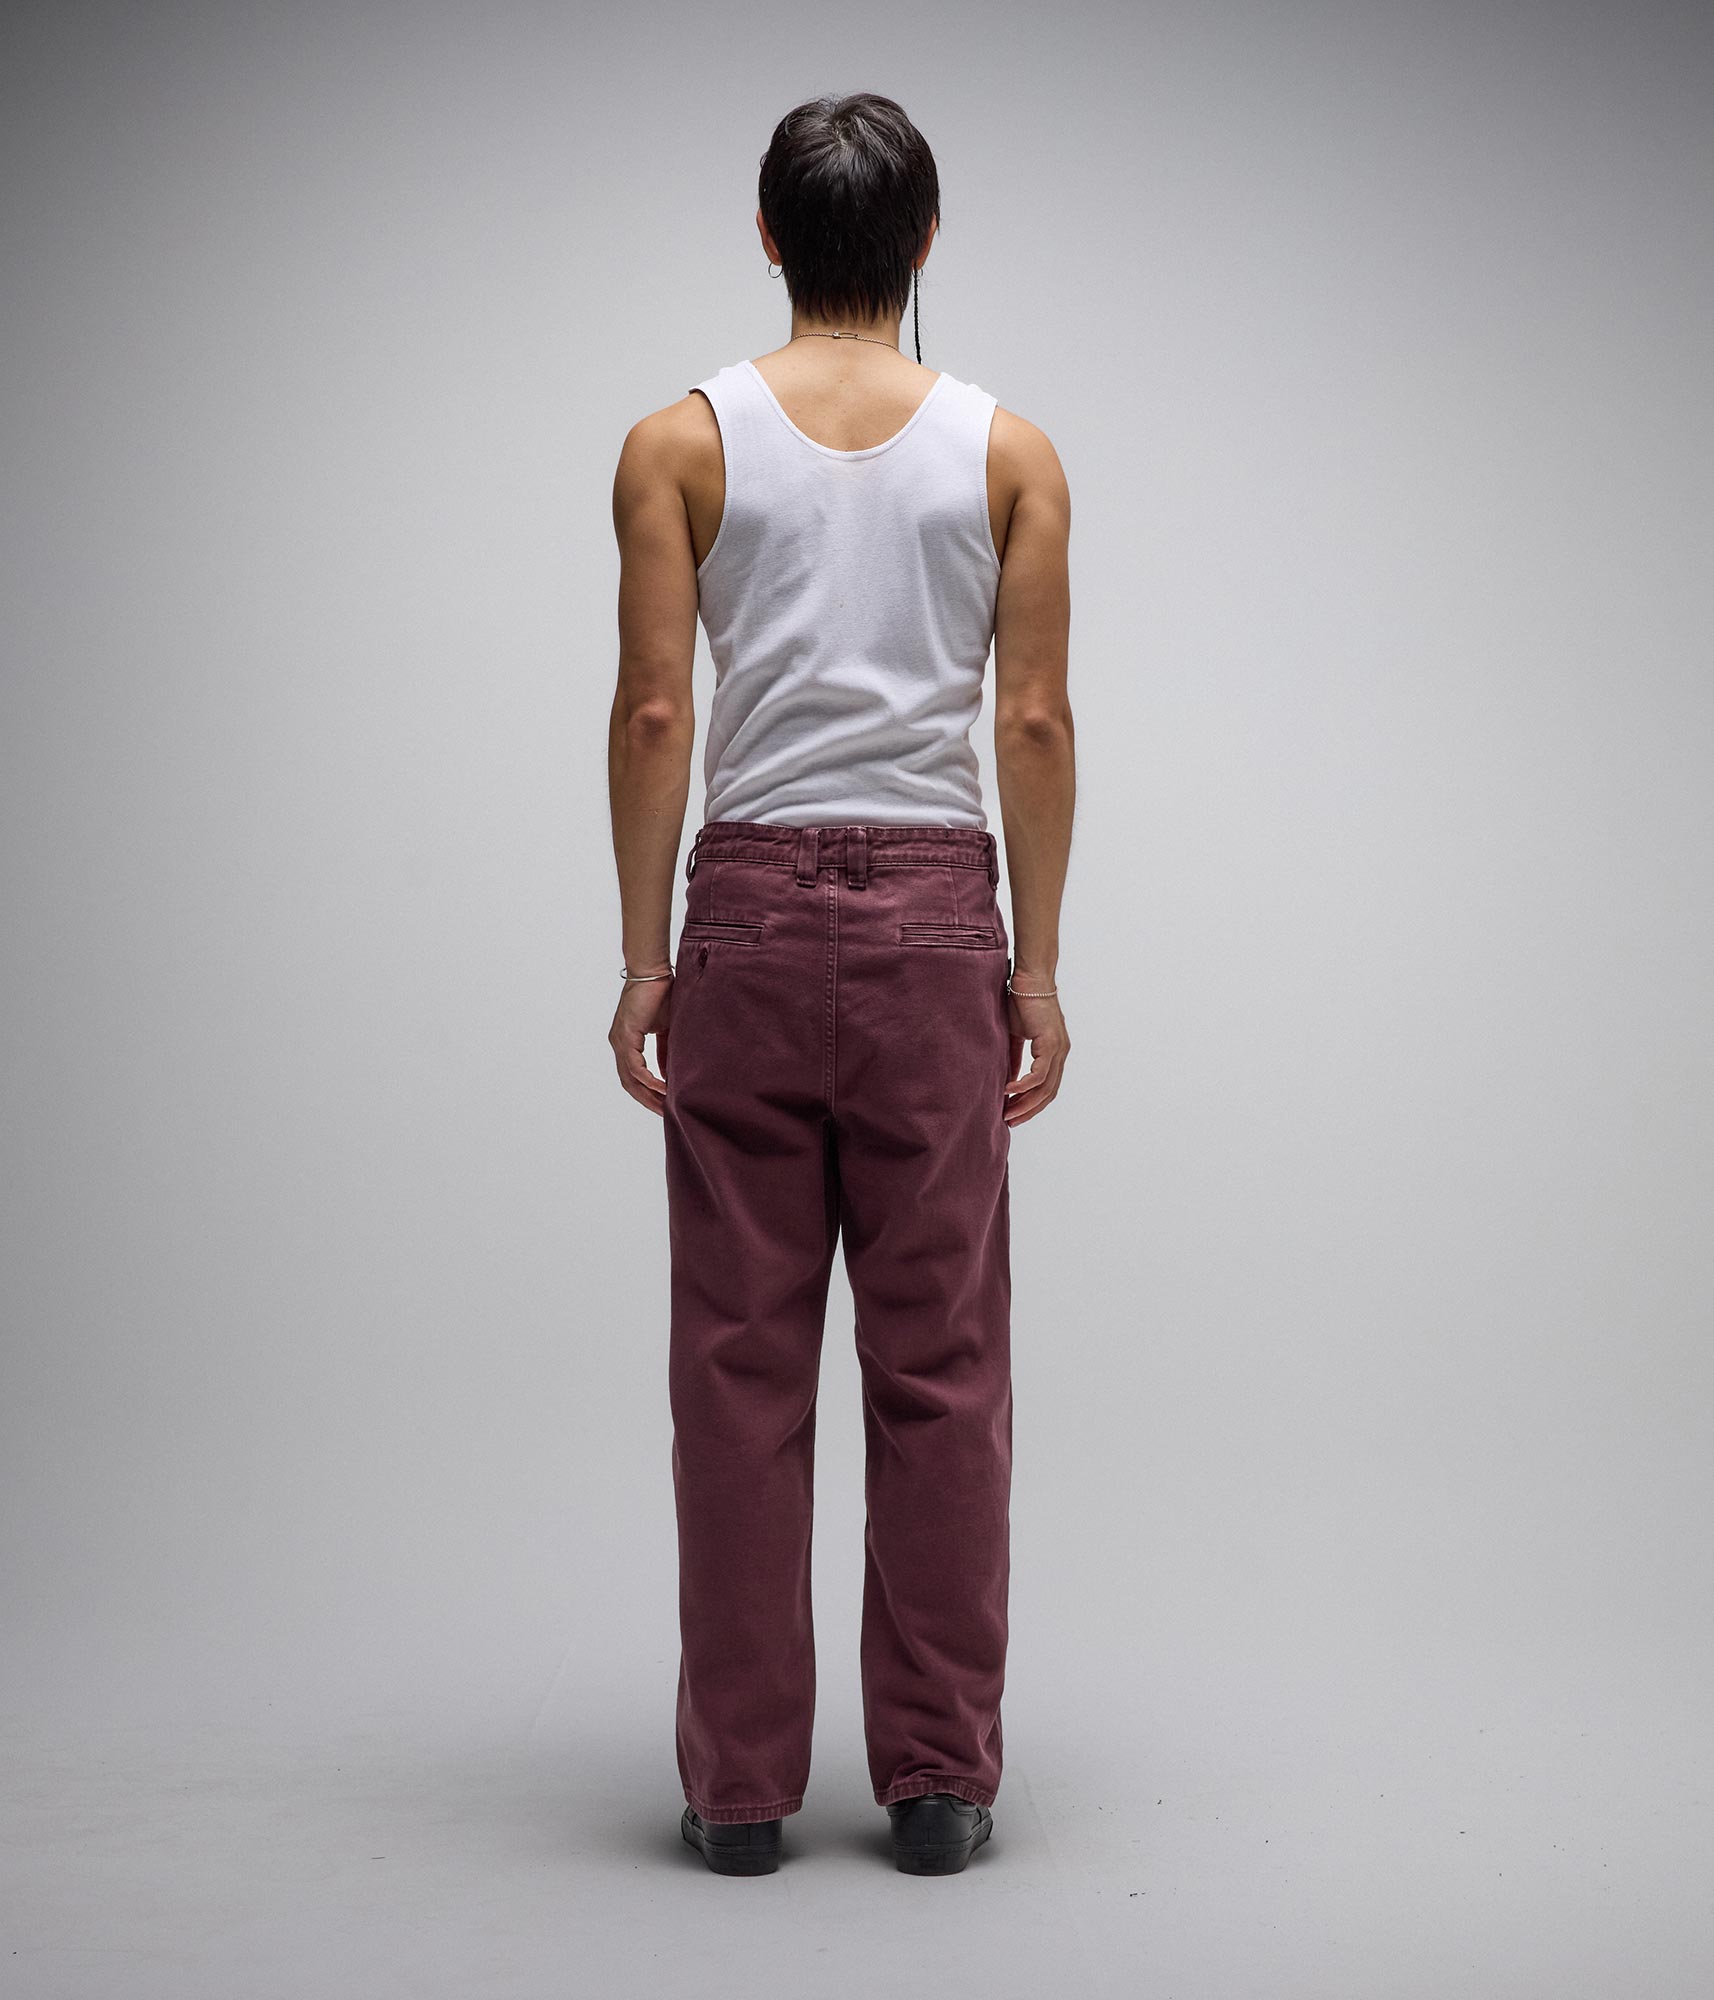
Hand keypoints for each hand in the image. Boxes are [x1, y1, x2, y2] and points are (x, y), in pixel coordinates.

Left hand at [610, 969, 673, 1114]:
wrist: (654, 973)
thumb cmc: (661, 995)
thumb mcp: (666, 1030)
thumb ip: (666, 1051)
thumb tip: (670, 1073)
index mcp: (626, 1042)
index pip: (633, 1076)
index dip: (646, 1093)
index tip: (663, 1105)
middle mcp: (619, 1044)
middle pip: (629, 1083)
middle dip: (646, 1100)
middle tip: (664, 1114)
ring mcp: (620, 1041)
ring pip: (630, 1078)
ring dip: (648, 1095)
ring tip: (665, 1106)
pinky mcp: (626, 1035)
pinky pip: (635, 1067)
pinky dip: (649, 1080)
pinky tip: (663, 1088)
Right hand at [1004, 984, 1068, 1125]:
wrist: (1029, 980)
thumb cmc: (1021, 1003)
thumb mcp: (1015, 1037)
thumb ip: (1015, 1059)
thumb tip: (1010, 1080)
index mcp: (1055, 1053)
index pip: (1047, 1087)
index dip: (1032, 1104)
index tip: (1014, 1114)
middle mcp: (1061, 1054)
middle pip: (1048, 1093)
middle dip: (1029, 1110)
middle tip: (1010, 1122)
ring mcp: (1058, 1049)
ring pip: (1045, 1088)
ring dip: (1025, 1103)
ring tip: (1007, 1113)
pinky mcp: (1050, 1044)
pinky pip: (1038, 1074)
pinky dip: (1024, 1086)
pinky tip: (1008, 1091)